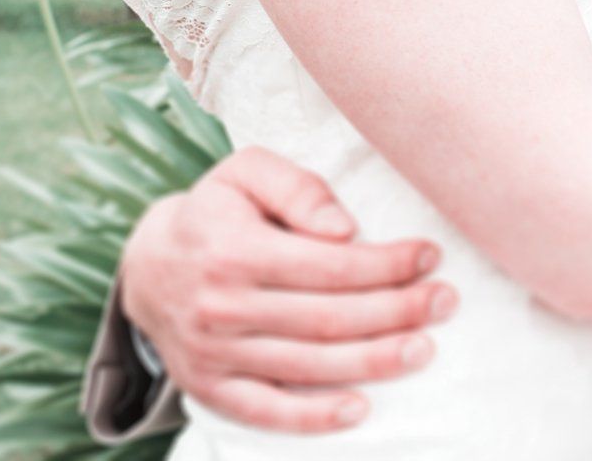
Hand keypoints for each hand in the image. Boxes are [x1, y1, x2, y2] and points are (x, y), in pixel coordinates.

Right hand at [121, 147, 457, 432]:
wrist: (145, 266)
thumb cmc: (215, 211)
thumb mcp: (246, 172)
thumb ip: (297, 187)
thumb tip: (345, 227)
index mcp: (235, 251)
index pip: (329, 266)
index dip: (386, 264)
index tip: (430, 255)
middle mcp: (223, 308)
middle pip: (327, 319)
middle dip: (395, 311)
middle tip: (445, 302)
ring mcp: (214, 355)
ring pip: (307, 367)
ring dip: (372, 361)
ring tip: (423, 348)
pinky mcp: (209, 389)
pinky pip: (265, 412)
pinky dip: (313, 419)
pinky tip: (360, 409)